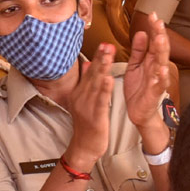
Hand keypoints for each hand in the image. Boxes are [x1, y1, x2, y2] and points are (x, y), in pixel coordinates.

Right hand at [65, 43, 114, 167]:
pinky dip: (104, 90)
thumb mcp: (85, 101)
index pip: (90, 72)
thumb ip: (87, 82)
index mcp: (80, 92)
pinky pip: (100, 101)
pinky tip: (109, 79)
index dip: (97, 57)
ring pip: (95, 85)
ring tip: (108, 55)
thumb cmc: (87, 124)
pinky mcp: (94, 117)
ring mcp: (86, 107)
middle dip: (100, 58)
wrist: (84, 147)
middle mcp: (81, 97)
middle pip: (92, 75)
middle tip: (107, 44)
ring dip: (102, 69)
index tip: (104, 43)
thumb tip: (88, 63)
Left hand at [123, 13, 170, 127]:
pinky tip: (162, 68)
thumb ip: (138, 50)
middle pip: (160, 49)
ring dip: (162, 51)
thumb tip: (141, 33)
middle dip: (160, 35)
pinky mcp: (155, 92)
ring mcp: (157, 79)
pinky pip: (160, 83)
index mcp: (151, 60)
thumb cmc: (138, 89)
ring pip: (162, 63)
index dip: (154, 28)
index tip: (152, 14)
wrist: (138, 112)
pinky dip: (161, 76)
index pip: (154, 41)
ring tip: (161, 39)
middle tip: (158, 22)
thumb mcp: (134, 66)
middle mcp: (156, 67)